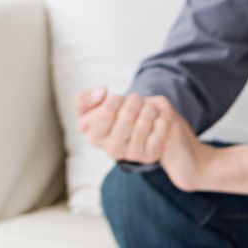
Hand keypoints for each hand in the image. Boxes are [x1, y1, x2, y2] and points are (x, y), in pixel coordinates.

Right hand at [76, 89, 207, 190]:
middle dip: (135, 101)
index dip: (115, 100)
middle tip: (137, 99)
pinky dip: (162, 120)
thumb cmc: (115, 116)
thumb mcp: (95, 107)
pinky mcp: (149, 156)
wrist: (143, 131)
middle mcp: (111, 149)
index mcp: (94, 137)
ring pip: (144, 122)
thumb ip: (85, 99)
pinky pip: (159, 131)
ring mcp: (131, 154)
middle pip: (127, 115)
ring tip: (148, 108)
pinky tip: (158, 119)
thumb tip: (101, 92)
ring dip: (149, 108)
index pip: (105, 113)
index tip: (119, 97)